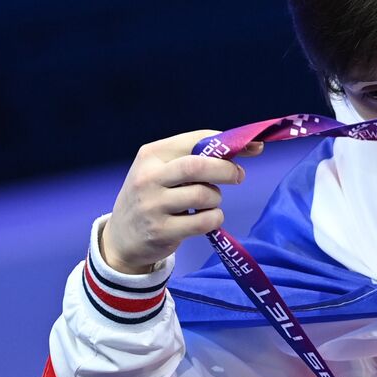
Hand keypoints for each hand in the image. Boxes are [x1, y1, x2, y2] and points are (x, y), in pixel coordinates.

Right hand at [101, 131, 260, 273]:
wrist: (122, 236)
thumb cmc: (156, 196)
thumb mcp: (165, 170)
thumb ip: (200, 157)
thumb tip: (252, 146)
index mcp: (151, 155)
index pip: (195, 140)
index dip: (227, 144)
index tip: (253, 148)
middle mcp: (148, 177)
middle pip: (198, 166)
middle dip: (226, 170)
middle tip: (238, 176)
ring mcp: (152, 205)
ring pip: (204, 195)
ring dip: (216, 199)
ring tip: (209, 202)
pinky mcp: (161, 230)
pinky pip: (204, 222)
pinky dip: (214, 219)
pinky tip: (208, 219)